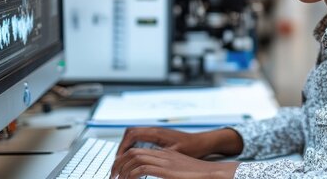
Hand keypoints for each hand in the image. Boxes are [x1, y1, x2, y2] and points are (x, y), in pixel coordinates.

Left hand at [111, 147, 239, 178]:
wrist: (214, 173)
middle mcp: (163, 154)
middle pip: (134, 151)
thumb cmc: (200, 174)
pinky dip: (131, 175)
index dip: (125, 159)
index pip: (139, 150)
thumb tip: (159, 176)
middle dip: (119, 162)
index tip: (119, 170)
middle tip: (113, 175)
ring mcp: (165, 160)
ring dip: (122, 168)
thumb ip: (167, 172)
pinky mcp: (166, 170)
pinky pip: (142, 169)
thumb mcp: (179, 170)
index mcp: (166, 153)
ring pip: (135, 158)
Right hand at [116, 127, 209, 158]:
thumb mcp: (173, 153)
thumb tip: (143, 162)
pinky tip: (136, 157)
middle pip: (130, 133)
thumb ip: (158, 156)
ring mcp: (157, 132)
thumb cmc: (192, 147)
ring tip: (124, 160)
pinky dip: (135, 146)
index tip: (119, 159)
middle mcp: (155, 130)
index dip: (122, 146)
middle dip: (122, 146)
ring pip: (135, 135)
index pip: (132, 135)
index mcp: (156, 133)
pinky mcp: (159, 137)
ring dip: (128, 146)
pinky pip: (142, 138)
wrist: (202, 142)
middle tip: (118, 161)